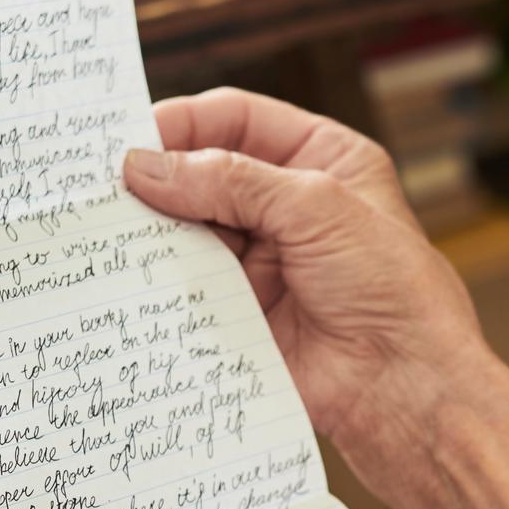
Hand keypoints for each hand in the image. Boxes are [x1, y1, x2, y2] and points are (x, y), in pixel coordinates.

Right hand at [122, 87, 490, 462]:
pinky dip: (158, 278)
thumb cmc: (392, 291)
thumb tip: (147, 167)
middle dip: (159, 178)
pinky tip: (128, 274)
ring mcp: (263, 260)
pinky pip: (187, 285)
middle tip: (103, 185)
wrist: (404, 388)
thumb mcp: (317, 207)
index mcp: (322, 160)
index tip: (132, 139)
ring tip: (109, 228)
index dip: (184, 123)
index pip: (238, 120)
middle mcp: (289, 206)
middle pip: (205, 173)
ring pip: (189, 230)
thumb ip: (232, 180)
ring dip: (153, 230)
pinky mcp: (242, 311)